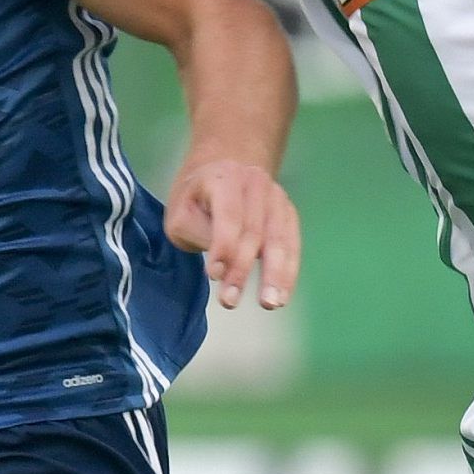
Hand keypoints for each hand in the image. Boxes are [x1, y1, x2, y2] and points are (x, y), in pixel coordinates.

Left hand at [165, 158, 301, 310]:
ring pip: (279, 240)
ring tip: (270, 304)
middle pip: (254, 231)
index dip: (223, 247)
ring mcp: (277, 197)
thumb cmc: (197, 198)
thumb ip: (197, 233)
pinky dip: (289, 271)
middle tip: (230, 302)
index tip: (214, 276)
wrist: (224, 169)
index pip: (229, 215)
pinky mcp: (288, 212)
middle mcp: (256, 183)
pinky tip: (283, 295)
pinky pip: (292, 244)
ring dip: (275, 275)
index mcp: (225, 178)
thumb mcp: (181, 212)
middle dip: (242, 270)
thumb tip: (223, 263)